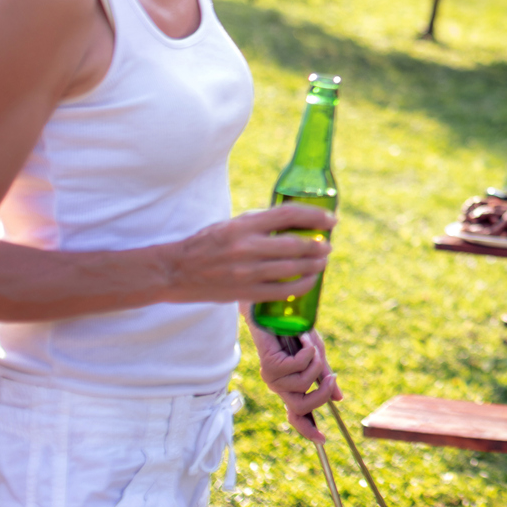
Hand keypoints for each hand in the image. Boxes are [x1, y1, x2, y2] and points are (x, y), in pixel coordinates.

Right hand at [161, 203, 333, 304]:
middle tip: (328, 244)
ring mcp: (247, 272)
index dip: (315, 216)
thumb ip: (260, 224)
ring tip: (322, 261)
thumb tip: (294, 222)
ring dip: (314, 265)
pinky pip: (283, 291)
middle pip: (296, 244)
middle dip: (318, 244)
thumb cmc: (206, 244)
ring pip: (293, 268)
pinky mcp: (246, 292)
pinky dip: (301, 286)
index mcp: (244, 225)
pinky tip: (309, 281)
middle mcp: (247, 247)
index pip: (288, 214)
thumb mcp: (232, 224)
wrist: (176, 271)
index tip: (330, 219)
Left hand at [248, 320, 342, 445]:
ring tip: (311, 347)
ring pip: (302, 385)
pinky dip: (307, 352)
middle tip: (331, 378)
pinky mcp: (269, 365)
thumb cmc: (296, 334)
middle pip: (300, 408)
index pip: (295, 416)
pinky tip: (303, 340)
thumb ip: (324, 377)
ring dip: (315, 364)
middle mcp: (278, 387)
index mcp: (289, 388)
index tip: (322, 439)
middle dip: (321, 395)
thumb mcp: (316, 357)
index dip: (307, 430)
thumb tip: (339, 398)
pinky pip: (297, 366)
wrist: (276, 312)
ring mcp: (271, 377)